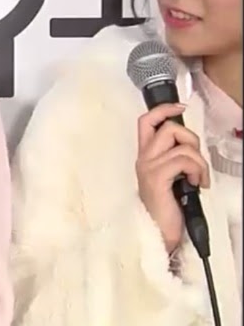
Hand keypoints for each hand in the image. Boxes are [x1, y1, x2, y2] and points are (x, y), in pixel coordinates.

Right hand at [135, 103, 209, 254]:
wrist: (158, 234)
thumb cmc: (167, 209)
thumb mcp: (170, 178)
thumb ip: (173, 160)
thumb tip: (190, 146)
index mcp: (145, 157)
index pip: (146, 122)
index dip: (163, 109)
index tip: (180, 108)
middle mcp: (143, 159)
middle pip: (167, 127)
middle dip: (190, 138)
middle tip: (195, 160)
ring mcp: (148, 168)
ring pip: (180, 144)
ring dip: (199, 160)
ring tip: (198, 177)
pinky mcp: (157, 178)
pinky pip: (184, 160)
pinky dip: (197, 170)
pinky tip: (196, 184)